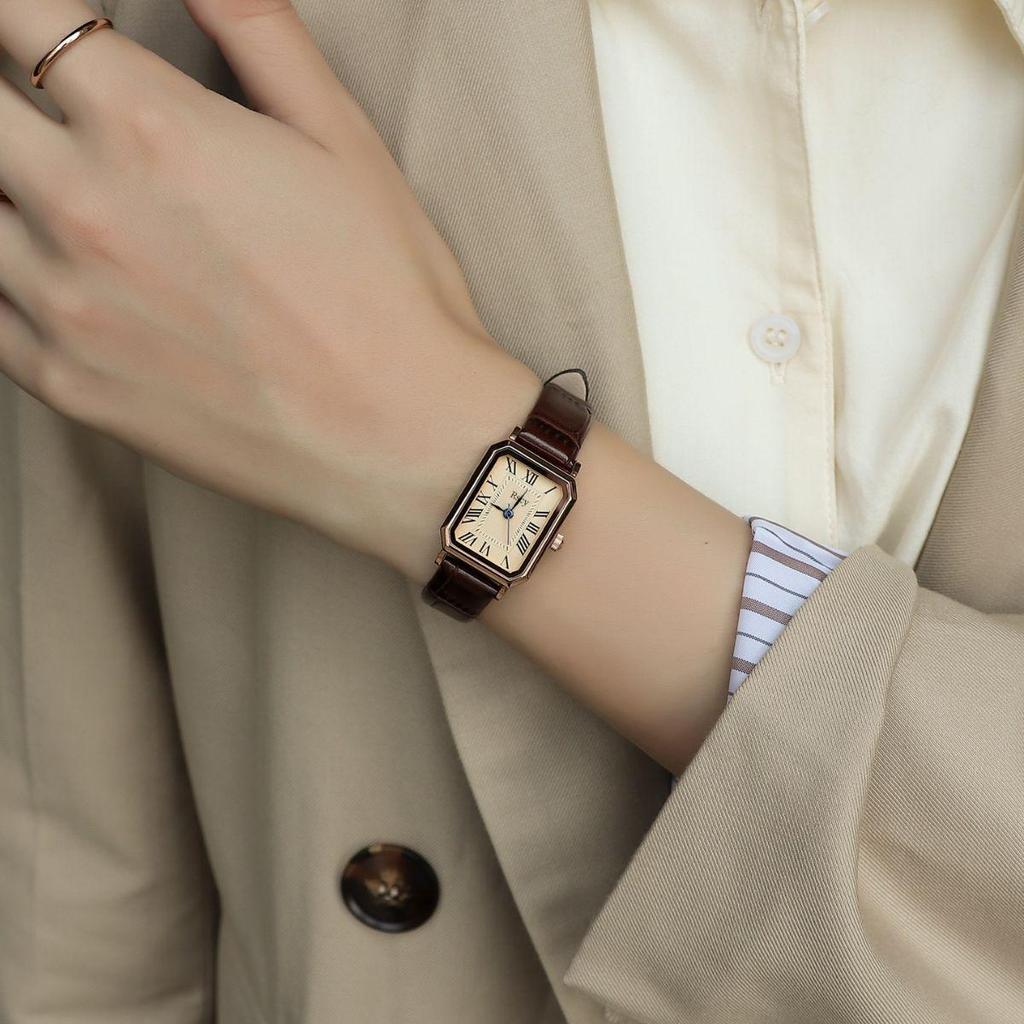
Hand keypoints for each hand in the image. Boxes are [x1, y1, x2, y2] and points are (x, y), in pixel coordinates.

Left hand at [0, 0, 539, 577]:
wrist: (400, 439)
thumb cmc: (389, 296)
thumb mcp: (344, 141)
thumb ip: (258, 31)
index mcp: (154, 129)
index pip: (22, 17)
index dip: (22, 14)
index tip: (37, 31)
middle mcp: (85, 208)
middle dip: (7, 97)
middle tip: (46, 113)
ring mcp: (64, 305)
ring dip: (9, 189)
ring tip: (68, 200)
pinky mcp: (67, 385)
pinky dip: (6, 281)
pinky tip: (54, 274)